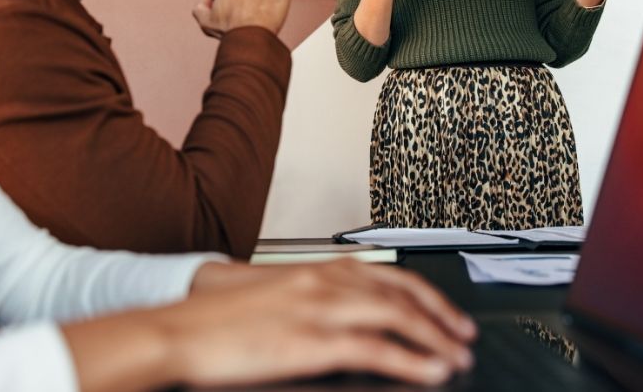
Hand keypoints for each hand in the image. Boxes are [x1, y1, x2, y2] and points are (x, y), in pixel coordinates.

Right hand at [179, 258, 476, 385]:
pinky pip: (375, 348)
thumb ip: (308, 302)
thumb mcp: (270, 300)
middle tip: (465, 334)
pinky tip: (430, 372)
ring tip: (458, 356)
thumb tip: (338, 320)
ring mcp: (318, 309)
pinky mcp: (310, 341)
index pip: (384, 272)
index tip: (443, 310)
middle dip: (439, 313)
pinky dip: (411, 360)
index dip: (422, 291)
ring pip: (396, 315)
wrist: (177, 330)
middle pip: (400, 290)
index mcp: (313, 271)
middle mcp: (322, 281)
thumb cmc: (214, 321)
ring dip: (435, 337)